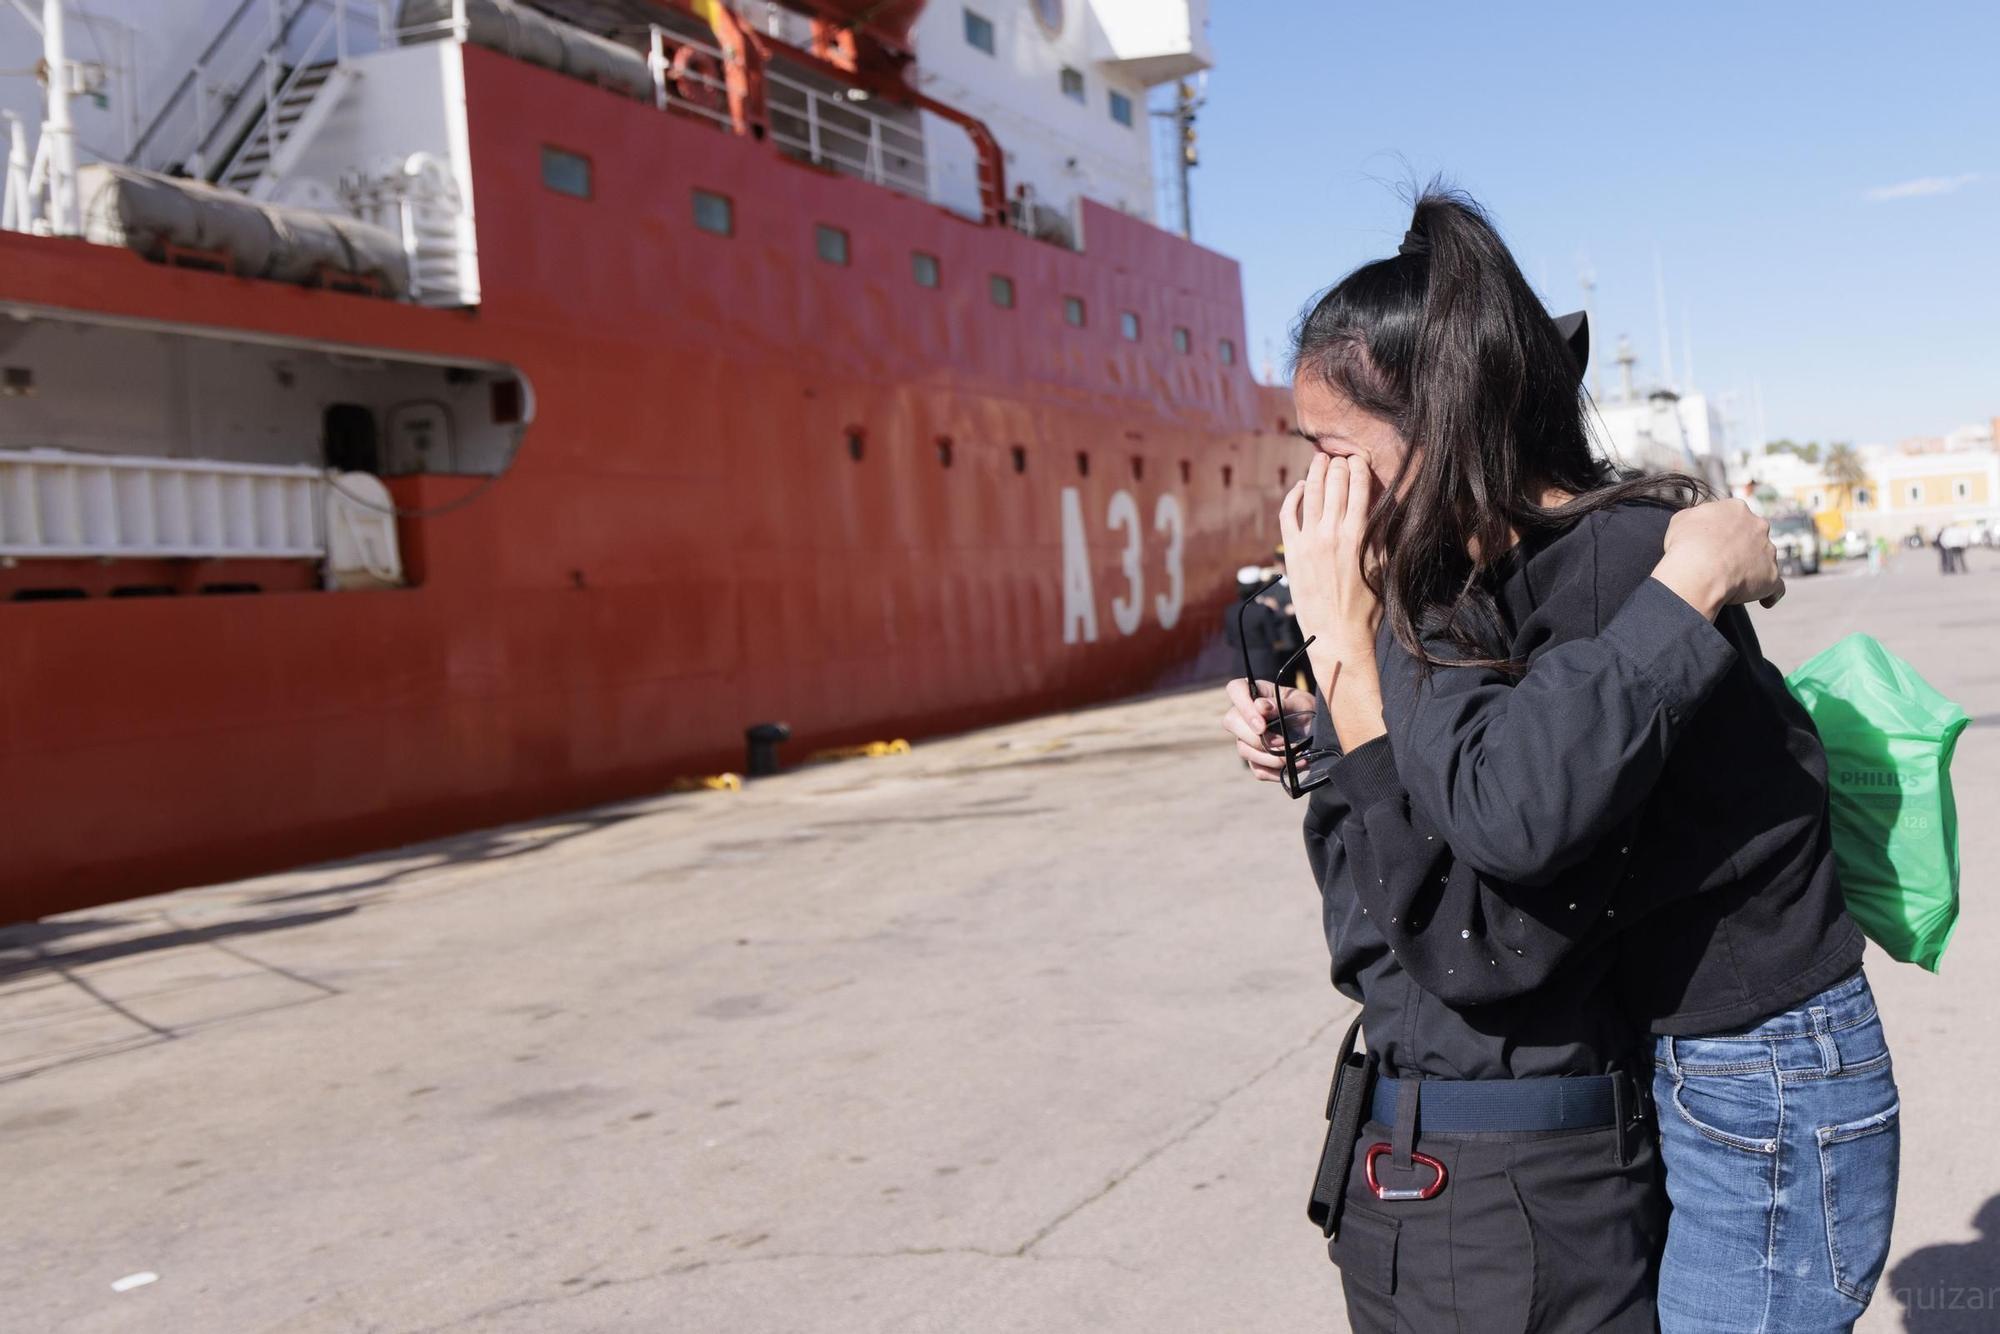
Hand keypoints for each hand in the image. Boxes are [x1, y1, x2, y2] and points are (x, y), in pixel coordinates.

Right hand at [1221, 677, 1316, 782]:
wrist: (1316, 730)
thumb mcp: (1301, 703)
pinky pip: (1258, 770)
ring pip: (1244, 750)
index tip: (1262, 725)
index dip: (1244, 707)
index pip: (1235, 690)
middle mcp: (1244, 714)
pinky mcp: (1255, 759)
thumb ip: (1282, 705)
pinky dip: (1276, 771)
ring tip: (1294, 755)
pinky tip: (1294, 766)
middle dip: (1255, 738)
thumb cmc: (1306, 709)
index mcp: (1254, 692)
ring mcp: (1246, 738)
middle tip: (1281, 743)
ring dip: (1269, 757)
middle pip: (1232, 722)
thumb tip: (1261, 707)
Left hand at [1279, 452, 1378, 652]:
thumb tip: (1382, 504)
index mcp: (1359, 534)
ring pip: (1310, 493)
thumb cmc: (1367, 606)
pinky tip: (1299, 487)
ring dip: (1315, 472)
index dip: (1358, 466)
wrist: (1337, 635)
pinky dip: (1292, 496)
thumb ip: (1380, 533)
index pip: (1358, 486)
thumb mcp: (1383, 566)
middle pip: (1334, 484)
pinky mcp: (1292, 551)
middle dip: (1338, 464)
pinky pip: (1288, 514)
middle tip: (1340, 454)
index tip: (1359, 457)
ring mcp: (1309, 541)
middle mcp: (1332, 533)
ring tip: (1320, 459)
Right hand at [1655, 499, 1785, 617]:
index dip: (1723, 530)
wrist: (1699, 571)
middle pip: (1753, 535)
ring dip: (1753, 569)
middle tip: (1723, 561)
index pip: (1734, 516)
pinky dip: (1770, 593)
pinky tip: (1765, 602)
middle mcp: (1758, 526)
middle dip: (1743, 546)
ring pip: (1764, 559)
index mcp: (1736, 509)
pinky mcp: (1772, 576)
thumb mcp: (1681, 520)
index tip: (1713, 541)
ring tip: (1733, 584)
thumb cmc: (1686, 545)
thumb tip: (1700, 523)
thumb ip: (1698, 517)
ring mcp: (1768, 551)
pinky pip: (1777, 586)